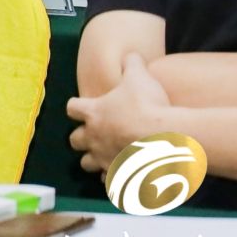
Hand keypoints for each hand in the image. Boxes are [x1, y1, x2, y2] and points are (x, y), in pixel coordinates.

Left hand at [66, 53, 171, 174]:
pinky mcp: (117, 175)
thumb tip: (131, 55)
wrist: (164, 139)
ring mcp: (103, 158)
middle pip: (74, 140)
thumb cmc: (148, 105)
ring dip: (93, 159)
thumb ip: (132, 64)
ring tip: (106, 154)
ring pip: (86, 164)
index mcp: (94, 112)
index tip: (86, 107)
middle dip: (82, 138)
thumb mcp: (139, 76)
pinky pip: (107, 181)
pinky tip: (124, 171)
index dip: (77, 107)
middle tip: (96, 133)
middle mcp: (93, 137)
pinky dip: (112, 176)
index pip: (72, 108)